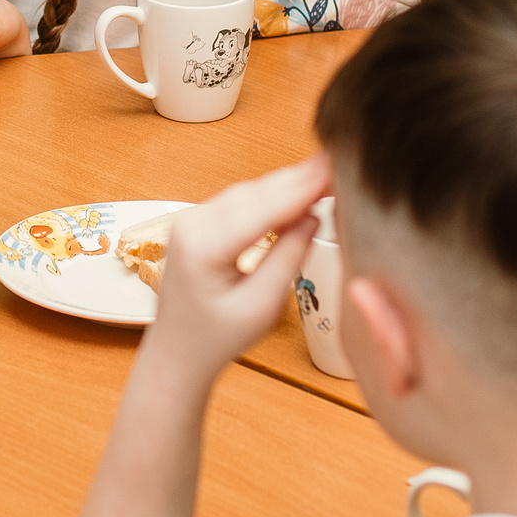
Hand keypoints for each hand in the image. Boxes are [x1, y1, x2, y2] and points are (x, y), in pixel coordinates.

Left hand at [146, 153, 329, 369]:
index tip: (332, 167)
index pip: (261, 209)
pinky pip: (239, 200)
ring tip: (325, 176)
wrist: (178, 351)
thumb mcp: (262, 306)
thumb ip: (288, 258)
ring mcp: (190, 219)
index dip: (300, 186)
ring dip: (285, 185)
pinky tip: (296, 192)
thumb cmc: (217, 338)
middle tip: (339, 166)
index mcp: (202, 247)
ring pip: (248, 192)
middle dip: (297, 180)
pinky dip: (270, 195)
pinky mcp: (197, 221)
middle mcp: (191, 224)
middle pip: (254, 193)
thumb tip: (313, 217)